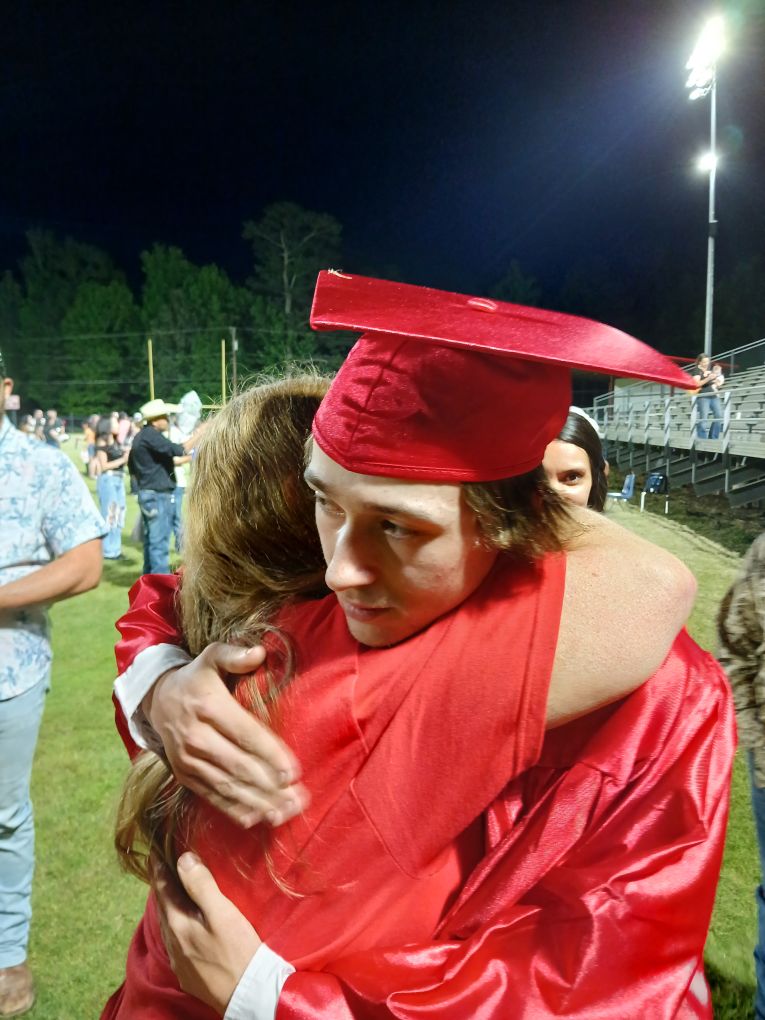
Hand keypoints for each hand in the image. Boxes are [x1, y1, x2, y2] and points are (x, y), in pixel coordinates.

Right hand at [145, 642, 308, 827]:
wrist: (157, 701)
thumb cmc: (196, 679)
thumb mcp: (211, 657)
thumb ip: (234, 655)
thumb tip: (259, 653)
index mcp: (209, 707)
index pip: (245, 734)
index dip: (270, 754)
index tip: (293, 772)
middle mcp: (196, 737)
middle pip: (239, 766)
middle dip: (270, 786)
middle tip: (297, 799)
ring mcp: (188, 760)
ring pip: (227, 786)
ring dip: (257, 802)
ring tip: (285, 812)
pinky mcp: (185, 776)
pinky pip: (211, 796)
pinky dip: (234, 810)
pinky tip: (257, 818)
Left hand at [154, 852, 261, 1015]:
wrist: (248, 995)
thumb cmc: (238, 950)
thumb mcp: (223, 913)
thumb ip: (201, 886)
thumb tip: (182, 859)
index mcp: (178, 924)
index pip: (162, 889)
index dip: (158, 868)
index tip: (155, 850)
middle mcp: (172, 943)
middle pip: (163, 907)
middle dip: (163, 885)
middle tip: (165, 865)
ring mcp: (178, 960)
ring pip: (168, 925)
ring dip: (169, 906)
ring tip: (174, 891)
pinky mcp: (186, 973)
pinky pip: (175, 942)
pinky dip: (177, 924)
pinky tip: (186, 924)